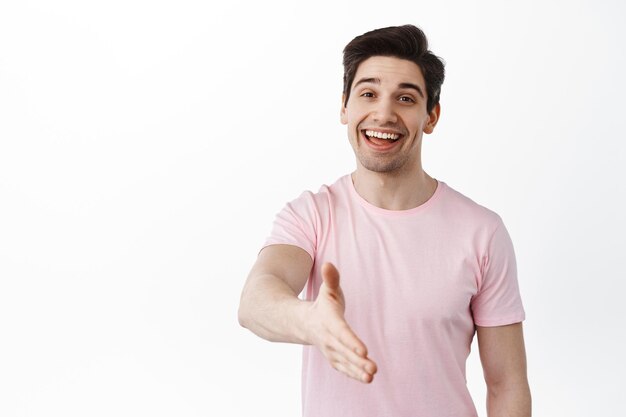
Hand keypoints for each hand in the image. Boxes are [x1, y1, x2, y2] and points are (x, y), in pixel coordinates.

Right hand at [305, 262, 376, 382]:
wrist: (304, 323)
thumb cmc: (323, 304)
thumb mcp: (328, 289)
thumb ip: (331, 278)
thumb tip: (328, 264)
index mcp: (328, 320)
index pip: (341, 332)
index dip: (352, 341)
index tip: (364, 350)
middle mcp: (328, 337)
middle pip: (344, 350)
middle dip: (358, 360)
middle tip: (374, 369)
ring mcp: (330, 350)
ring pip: (344, 362)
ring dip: (357, 370)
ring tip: (372, 376)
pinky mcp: (334, 357)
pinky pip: (343, 368)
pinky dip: (353, 374)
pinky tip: (367, 379)